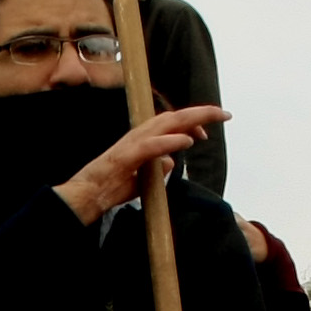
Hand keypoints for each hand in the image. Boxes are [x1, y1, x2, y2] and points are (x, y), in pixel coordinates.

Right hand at [53, 105, 228, 223]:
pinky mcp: (126, 156)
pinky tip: (186, 141)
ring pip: (165, 124)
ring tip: (211, 118)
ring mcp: (132, 144)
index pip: (172, 124)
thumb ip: (158, 169)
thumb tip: (171, 162)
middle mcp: (138, 135)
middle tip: (224, 114)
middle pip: (174, 117)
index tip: (207, 134)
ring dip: (191, 120)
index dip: (192, 124)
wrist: (87, 196)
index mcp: (142, 139)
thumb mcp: (142, 178)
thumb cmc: (111, 187)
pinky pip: (152, 146)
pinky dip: (170, 142)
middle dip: (200, 114)